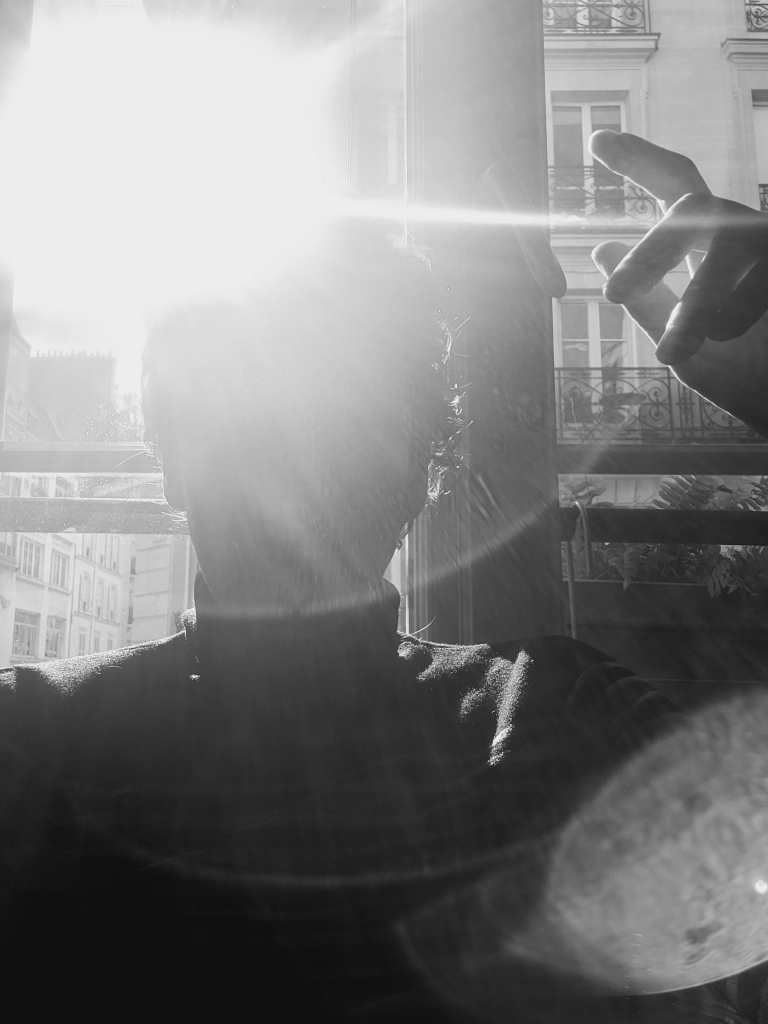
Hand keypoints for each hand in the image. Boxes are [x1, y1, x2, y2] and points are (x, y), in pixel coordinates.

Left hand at [588, 130, 767, 438]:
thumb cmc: (740, 375)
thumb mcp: (679, 343)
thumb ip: (646, 299)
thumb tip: (600, 245)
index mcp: (709, 242)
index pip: (675, 186)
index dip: (640, 159)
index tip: (596, 138)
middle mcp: (743, 231)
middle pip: (691, 207)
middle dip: (651, 250)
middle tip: (613, 293)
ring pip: (723, 253)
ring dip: (693, 308)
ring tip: (672, 353)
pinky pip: (756, 284)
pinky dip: (730, 318)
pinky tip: (731, 340)